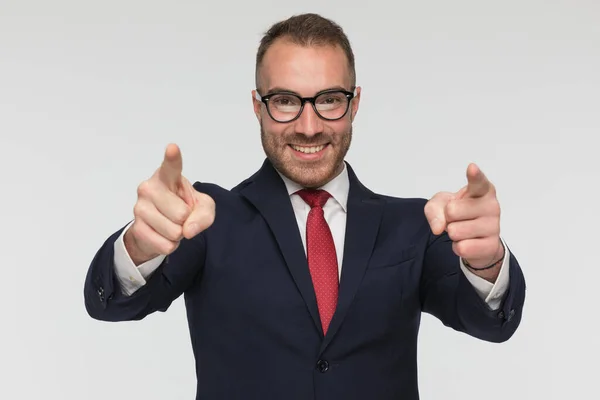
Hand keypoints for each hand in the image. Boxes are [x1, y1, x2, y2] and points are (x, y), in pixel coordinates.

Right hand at [124, 143, 214, 264]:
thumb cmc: (182, 207)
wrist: (159, 227)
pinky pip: (166, 245)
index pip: (171, 166)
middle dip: (186, 220)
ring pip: (174, 231)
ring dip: (178, 234)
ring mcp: (140, 208)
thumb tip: (189, 229)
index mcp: (167, 177)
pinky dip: (171, 245)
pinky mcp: (137, 228)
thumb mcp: (203, 207)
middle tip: (179, 215)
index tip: (172, 148)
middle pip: (181, 214)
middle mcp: (149, 188)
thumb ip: (205, 213)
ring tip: (171, 224)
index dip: (172, 158)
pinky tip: (163, 235)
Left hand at [424, 163, 502, 268]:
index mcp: (482, 190)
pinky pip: (462, 248)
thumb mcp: (440, 204)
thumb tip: (439, 227)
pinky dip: (458, 247)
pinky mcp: (491, 246)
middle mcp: (492, 206)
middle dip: (448, 218)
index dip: (474, 176)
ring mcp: (494, 226)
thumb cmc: (459, 214)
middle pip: (452, 211)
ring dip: (453, 234)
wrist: (475, 238)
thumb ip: (433, 209)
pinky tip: (468, 242)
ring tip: (464, 230)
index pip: (478, 182)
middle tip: (459, 218)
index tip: (471, 168)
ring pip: (455, 231)